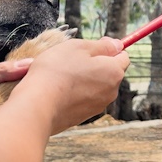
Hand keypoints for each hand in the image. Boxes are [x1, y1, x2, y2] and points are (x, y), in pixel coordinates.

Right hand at [8, 37, 129, 133]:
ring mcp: (98, 106)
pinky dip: (75, 93)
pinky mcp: (83, 117)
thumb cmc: (57, 71)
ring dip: (83, 78)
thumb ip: (102, 46)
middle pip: (109, 72)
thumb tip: (118, 45)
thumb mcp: (79, 47)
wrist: (38, 105)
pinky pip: (83, 99)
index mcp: (114, 72)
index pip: (123, 56)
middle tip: (72, 59)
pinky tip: (57, 89)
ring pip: (94, 86)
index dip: (109, 48)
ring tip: (61, 75)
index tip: (92, 45)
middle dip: (95, 64)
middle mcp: (111, 91)